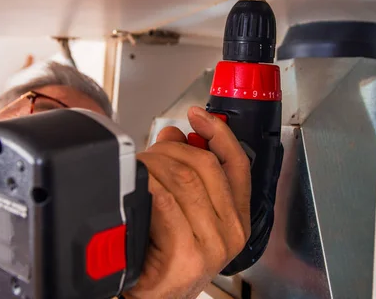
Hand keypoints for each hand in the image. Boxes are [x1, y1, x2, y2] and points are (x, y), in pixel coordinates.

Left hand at [128, 106, 250, 298]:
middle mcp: (232, 231)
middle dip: (171, 150)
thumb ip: (185, 171)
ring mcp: (213, 244)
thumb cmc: (165, 260)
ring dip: (154, 167)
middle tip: (150, 155)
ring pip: (184, 179)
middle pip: (205, 165)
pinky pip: (166, 201)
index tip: (199, 116)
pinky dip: (149, 187)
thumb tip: (174, 134)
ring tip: (139, 174)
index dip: (219, 133)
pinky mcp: (190, 253)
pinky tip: (140, 190)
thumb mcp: (183, 211)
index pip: (237, 164)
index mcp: (236, 218)